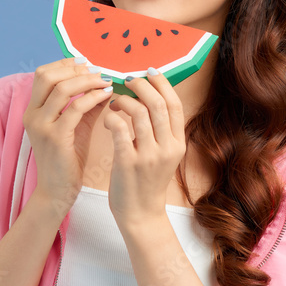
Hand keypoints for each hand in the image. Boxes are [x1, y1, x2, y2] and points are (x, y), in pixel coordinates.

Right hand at [22, 58, 112, 217]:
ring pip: (62, 89)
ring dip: (87, 81)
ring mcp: (41, 126)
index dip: (65, 65)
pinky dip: (93, 98)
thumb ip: (85, 106)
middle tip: (98, 71)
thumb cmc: (67, 160)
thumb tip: (103, 85)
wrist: (56, 191)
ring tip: (106, 82)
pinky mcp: (56, 137)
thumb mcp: (75, 127)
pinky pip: (76, 108)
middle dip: (75, 70)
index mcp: (33, 110)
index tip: (87, 65)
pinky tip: (107, 96)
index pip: (43, 74)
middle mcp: (32, 115)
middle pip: (47, 75)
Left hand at [102, 71, 186, 227]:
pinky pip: (119, 129)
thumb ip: (160, 130)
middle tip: (127, 80)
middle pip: (158, 104)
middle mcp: (168, 148)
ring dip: (124, 100)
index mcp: (178, 143)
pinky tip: (107, 118)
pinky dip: (112, 117)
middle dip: (141, 86)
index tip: (148, 72)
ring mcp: (149, 156)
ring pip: (139, 113)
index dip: (162, 84)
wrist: (140, 214)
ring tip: (115, 102)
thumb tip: (148, 97)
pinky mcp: (129, 162)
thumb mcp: (163, 155)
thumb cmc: (146, 181)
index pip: (174, 104)